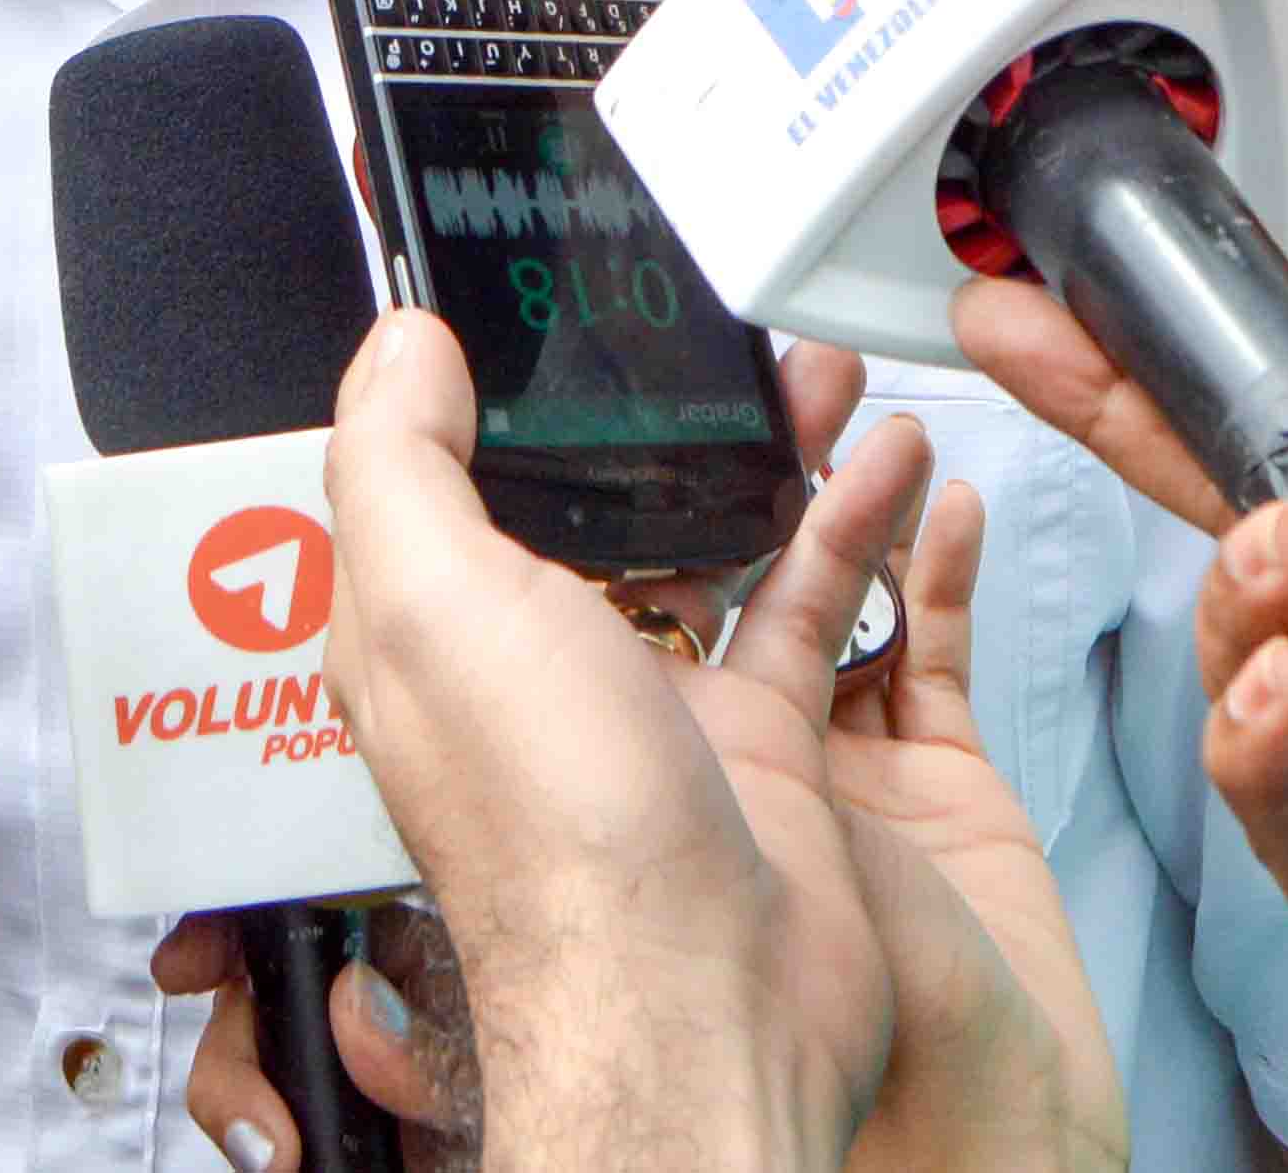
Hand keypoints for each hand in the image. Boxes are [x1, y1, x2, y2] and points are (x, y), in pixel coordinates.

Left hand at [164, 334, 883, 1165]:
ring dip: (768, 447)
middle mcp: (537, 668)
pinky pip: (811, 604)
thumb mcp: (431, 602)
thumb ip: (400, 459)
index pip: (436, 475)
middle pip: (595, 496)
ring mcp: (654, 707)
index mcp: (430, 635)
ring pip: (713, 534)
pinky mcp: (759, 742)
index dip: (476, 382)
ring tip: (819, 371)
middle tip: (714, 328)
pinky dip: (855, 528)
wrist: (709, 996)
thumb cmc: (560, 834)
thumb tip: (398, 344)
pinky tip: (889, 469)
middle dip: (655, 406)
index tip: (529, 292)